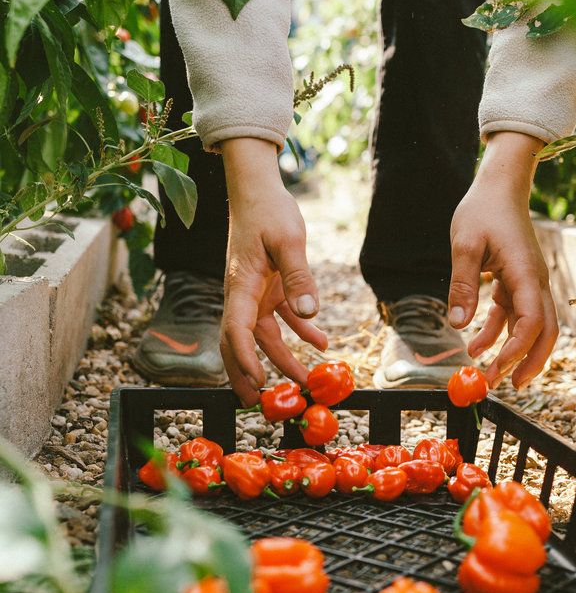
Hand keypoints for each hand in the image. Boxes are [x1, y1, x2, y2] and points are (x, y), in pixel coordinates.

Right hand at [220, 138, 326, 403]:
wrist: (258, 188)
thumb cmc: (268, 210)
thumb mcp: (288, 241)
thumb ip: (299, 278)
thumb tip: (310, 314)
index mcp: (241, 285)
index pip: (236, 330)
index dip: (243, 358)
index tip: (256, 381)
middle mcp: (243, 294)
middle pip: (240, 342)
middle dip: (247, 374)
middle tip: (259, 404)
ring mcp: (256, 291)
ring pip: (264, 335)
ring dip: (281, 358)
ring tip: (301, 382)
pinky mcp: (270, 285)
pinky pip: (283, 316)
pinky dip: (301, 330)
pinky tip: (322, 343)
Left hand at [448, 131, 557, 388]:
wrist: (499, 186)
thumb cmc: (483, 210)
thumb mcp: (465, 243)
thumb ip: (463, 284)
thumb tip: (458, 324)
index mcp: (526, 273)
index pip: (532, 322)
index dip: (518, 349)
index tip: (498, 368)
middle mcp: (535, 282)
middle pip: (544, 332)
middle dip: (528, 362)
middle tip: (509, 386)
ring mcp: (529, 283)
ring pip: (531, 327)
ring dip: (513, 352)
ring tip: (489, 376)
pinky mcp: (518, 281)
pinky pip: (514, 315)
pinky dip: (498, 333)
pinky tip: (475, 346)